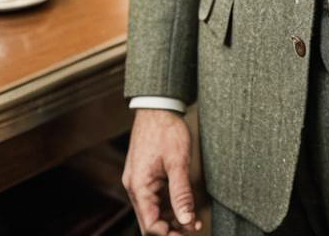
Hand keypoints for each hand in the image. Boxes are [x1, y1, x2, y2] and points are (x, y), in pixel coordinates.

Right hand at [123, 109, 202, 234]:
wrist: (158, 106)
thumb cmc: (166, 130)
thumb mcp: (178, 162)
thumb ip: (181, 193)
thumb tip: (186, 220)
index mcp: (139, 187)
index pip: (150, 224)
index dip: (168, 234)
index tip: (188, 233)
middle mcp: (135, 188)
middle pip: (150, 221)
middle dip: (171, 230)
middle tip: (194, 228)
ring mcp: (138, 182)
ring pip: (153, 212)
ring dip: (171, 219)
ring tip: (194, 221)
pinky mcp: (145, 176)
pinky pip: (155, 199)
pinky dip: (168, 206)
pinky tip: (185, 208)